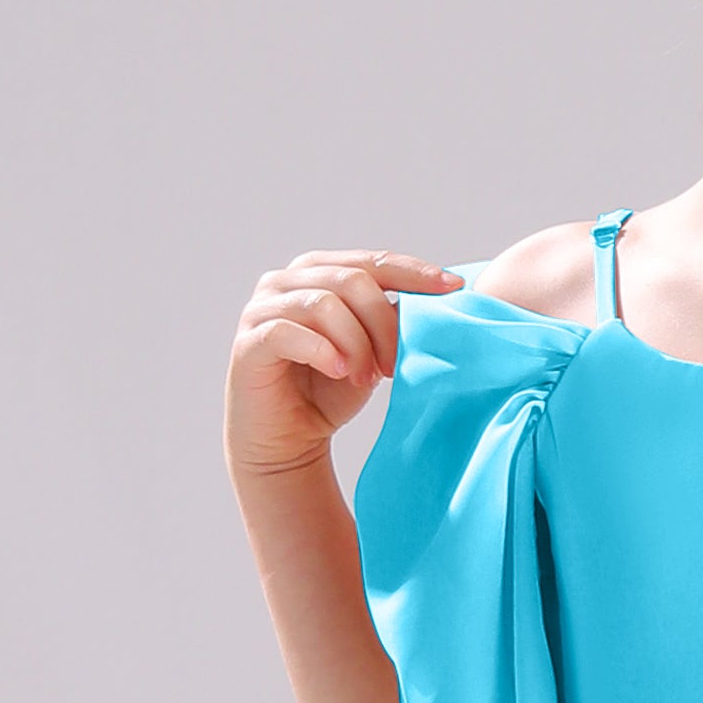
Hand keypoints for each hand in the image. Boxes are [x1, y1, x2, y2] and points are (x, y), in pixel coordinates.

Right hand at [225, 247, 459, 482]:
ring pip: (324, 304)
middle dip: (383, 323)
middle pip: (352, 280)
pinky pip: (289, 332)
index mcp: (320, 273)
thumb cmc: (330, 391)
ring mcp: (263, 308)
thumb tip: (438, 301)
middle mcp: (287, 281)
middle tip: (396, 365)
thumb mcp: (373, 353)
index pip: (374, 261)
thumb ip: (393, 322)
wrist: (287, 440)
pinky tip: (339, 372)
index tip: (453, 288)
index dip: (414, 272)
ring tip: (367, 377)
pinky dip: (322, 351)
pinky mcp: (249, 342)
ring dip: (356, 343)